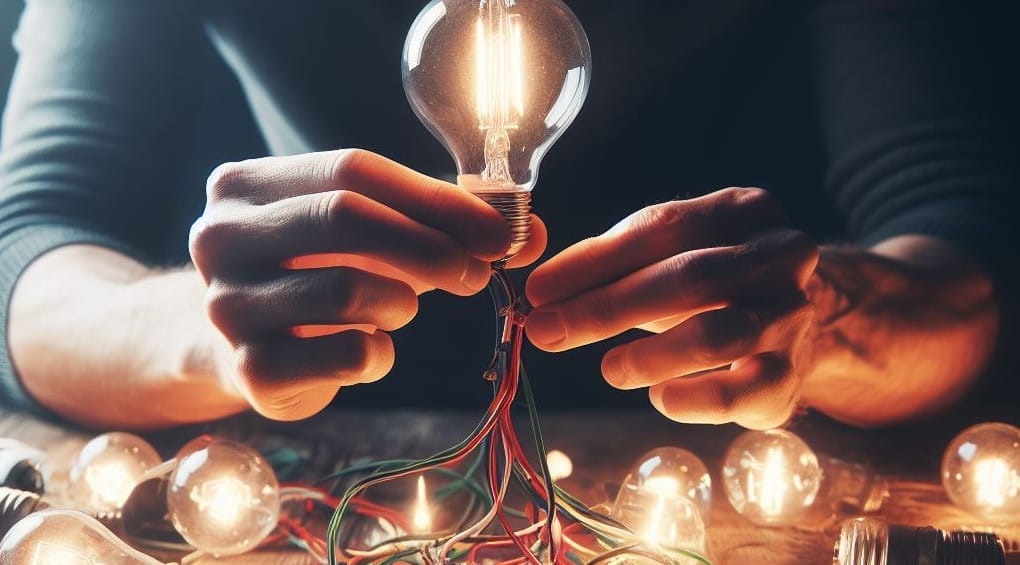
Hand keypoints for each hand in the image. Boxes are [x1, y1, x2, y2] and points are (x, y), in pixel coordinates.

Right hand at [190, 149, 545, 420]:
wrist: (240, 346)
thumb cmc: (315, 273)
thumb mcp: (363, 234)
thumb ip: (438, 221)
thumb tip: (530, 232)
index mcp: (244, 185)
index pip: (352, 169)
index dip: (434, 197)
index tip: (499, 229)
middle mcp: (220, 238)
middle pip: (344, 218)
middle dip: (428, 246)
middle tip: (476, 274)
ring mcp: (227, 306)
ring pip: (347, 290)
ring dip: (400, 301)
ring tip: (399, 307)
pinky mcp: (249, 370)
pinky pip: (346, 357)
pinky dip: (379, 354)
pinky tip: (371, 349)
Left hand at [525, 187, 817, 428]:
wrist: (795, 324)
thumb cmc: (710, 286)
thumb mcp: (666, 259)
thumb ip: (608, 266)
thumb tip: (541, 293)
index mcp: (744, 210)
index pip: (662, 227)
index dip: (595, 260)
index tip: (539, 290)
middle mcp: (780, 256)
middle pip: (690, 278)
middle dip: (608, 308)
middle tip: (548, 332)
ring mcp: (792, 316)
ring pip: (718, 334)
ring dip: (650, 355)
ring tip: (609, 369)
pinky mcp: (792, 375)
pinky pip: (741, 392)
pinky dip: (694, 398)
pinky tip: (659, 397)